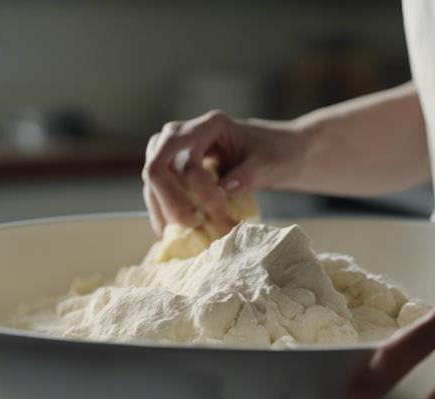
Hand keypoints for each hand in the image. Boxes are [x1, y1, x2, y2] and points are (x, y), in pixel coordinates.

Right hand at [142, 110, 308, 235]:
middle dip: (173, 202)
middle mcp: (185, 132)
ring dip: (164, 210)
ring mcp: (175, 148)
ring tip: (181, 236)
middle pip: (158, 166)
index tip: (221, 218)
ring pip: (153, 179)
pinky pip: (158, 188)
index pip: (186, 157)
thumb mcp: (270, 164)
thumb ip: (248, 174)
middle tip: (195, 227)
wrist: (281, 151)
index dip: (199, 191)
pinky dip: (163, 211)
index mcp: (210, 125)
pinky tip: (171, 232)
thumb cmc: (277, 154)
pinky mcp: (174, 166)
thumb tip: (224, 190)